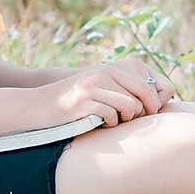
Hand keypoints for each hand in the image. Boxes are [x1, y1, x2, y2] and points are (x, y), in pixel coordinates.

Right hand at [32, 58, 176, 129]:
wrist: (38, 105)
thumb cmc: (73, 103)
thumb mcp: (98, 88)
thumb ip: (122, 90)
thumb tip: (155, 104)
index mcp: (110, 69)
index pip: (148, 82)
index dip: (155, 100)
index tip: (148, 113)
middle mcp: (104, 73)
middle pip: (143, 93)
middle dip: (144, 111)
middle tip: (131, 121)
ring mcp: (94, 86)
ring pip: (131, 106)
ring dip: (125, 119)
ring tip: (112, 121)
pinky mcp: (85, 102)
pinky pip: (112, 116)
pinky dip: (108, 124)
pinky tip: (98, 124)